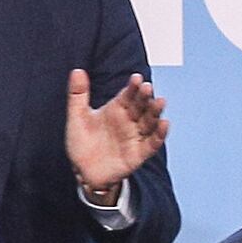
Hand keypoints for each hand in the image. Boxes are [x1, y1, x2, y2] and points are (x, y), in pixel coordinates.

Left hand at [64, 69, 168, 199]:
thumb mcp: (77, 116)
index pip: (128, 95)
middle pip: (141, 106)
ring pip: (149, 122)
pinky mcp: (138, 154)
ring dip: (156, 112)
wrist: (83, 172)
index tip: (136, 78)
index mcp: (116, 109)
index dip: (133, 87)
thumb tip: (77, 70)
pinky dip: (159, 135)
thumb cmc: (81, 143)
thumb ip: (77, 94)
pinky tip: (164, 124)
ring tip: (160, 102)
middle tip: (148, 88)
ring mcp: (135, 137)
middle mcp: (128, 121)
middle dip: (145, 97)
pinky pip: (152, 143)